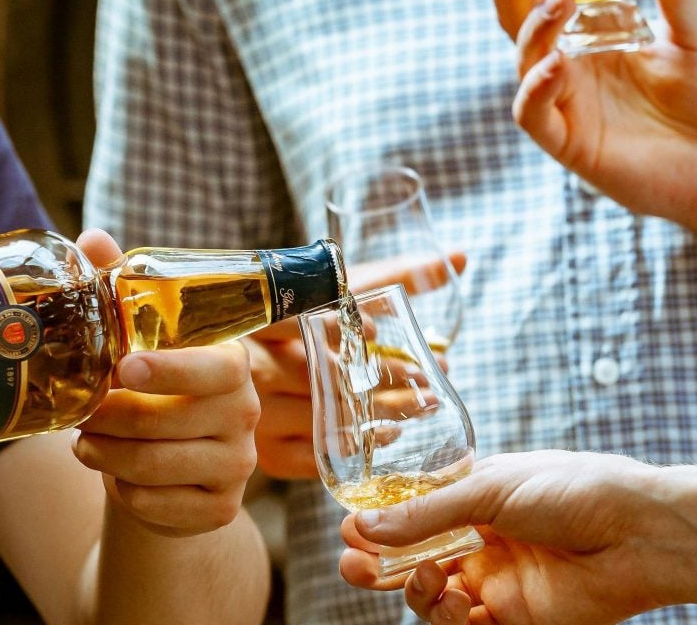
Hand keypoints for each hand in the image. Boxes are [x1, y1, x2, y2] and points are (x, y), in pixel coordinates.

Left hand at [71, 229, 259, 536]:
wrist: (173, 464)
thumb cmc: (154, 390)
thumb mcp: (140, 339)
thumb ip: (121, 287)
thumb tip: (92, 238)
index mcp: (232, 364)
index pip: (215, 369)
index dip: (170, 369)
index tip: (124, 368)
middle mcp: (245, 413)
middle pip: (171, 422)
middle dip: (111, 419)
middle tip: (80, 413)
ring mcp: (239, 464)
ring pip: (158, 466)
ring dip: (107, 455)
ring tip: (82, 443)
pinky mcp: (221, 508)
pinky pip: (160, 505)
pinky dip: (125, 492)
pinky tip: (114, 475)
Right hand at [243, 251, 466, 479]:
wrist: (250, 375)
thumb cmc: (308, 324)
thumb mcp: (338, 296)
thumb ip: (394, 276)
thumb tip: (463, 257)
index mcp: (260, 325)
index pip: (290, 322)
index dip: (331, 326)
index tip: (372, 329)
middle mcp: (254, 371)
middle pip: (319, 375)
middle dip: (379, 374)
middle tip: (423, 373)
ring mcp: (260, 416)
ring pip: (325, 417)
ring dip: (380, 411)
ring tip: (421, 403)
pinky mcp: (271, 454)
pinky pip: (316, 457)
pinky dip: (358, 446)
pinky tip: (388, 433)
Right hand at [338, 450, 696, 623]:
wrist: (637, 532)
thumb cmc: (572, 489)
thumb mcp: (489, 488)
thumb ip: (425, 513)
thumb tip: (361, 526)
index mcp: (470, 502)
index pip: (408, 518)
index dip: (376, 527)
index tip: (349, 530)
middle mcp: (477, 543)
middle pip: (410, 562)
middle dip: (376, 567)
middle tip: (354, 567)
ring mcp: (494, 582)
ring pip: (431, 599)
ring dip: (415, 592)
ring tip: (425, 578)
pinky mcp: (514, 618)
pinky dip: (450, 619)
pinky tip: (457, 601)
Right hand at [492, 0, 696, 231]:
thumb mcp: (694, 36)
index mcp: (590, 36)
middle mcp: (567, 65)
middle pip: (518, 22)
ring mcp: (562, 102)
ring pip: (523, 61)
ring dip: (534, 28)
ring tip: (559, 0)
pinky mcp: (566, 141)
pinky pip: (532, 114)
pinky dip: (537, 88)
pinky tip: (556, 65)